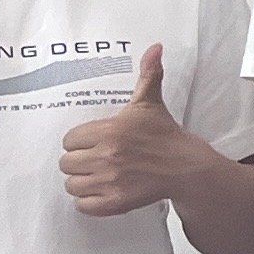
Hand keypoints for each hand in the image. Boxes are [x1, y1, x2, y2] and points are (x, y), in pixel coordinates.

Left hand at [59, 46, 209, 218]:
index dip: (80, 142)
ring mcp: (110, 181)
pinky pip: (83, 205)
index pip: (69, 140)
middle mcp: (107, 156)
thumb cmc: (165, 135)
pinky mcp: (115, 202)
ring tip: (97, 176)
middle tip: (96, 159)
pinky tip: (101, 191)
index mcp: (110, 131)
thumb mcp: (151, 103)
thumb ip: (148, 74)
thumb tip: (155, 48)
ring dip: (82, 181)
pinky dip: (89, 201)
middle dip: (79, 161)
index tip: (94, 142)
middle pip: (66, 163)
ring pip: (72, 184)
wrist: (187, 167)